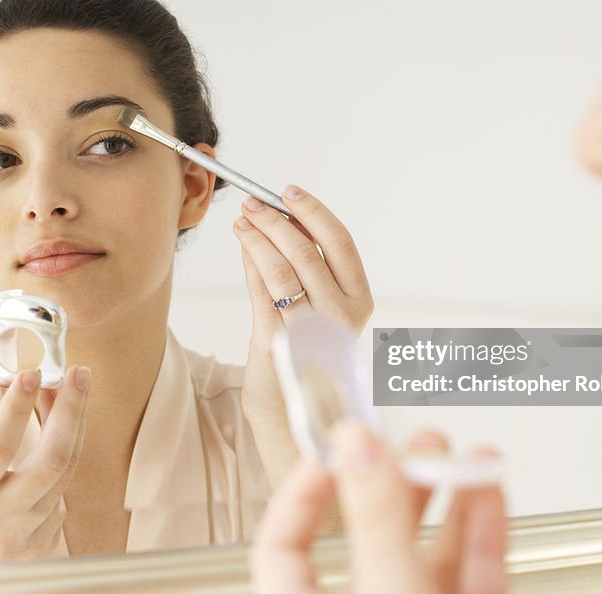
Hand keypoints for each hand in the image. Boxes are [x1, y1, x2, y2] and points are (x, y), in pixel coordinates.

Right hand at [0, 350, 90, 567]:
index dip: (17, 408)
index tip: (31, 370)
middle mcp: (2, 516)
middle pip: (52, 460)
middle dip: (70, 410)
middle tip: (78, 372)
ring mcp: (30, 531)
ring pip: (67, 469)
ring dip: (74, 422)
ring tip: (74, 386)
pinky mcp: (49, 537)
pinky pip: (67, 485)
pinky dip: (69, 448)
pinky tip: (66, 421)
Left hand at [233, 185, 372, 415]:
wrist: (291, 410)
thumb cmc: (307, 350)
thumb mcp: (320, 306)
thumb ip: (308, 267)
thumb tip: (283, 218)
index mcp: (360, 300)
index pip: (340, 243)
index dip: (313, 212)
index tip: (289, 191)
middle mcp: (342, 316)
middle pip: (307, 252)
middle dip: (275, 221)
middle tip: (253, 204)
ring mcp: (311, 331)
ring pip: (281, 270)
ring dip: (257, 238)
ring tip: (241, 221)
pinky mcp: (280, 343)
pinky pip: (262, 292)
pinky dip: (250, 264)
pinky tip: (243, 247)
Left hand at [250, 422, 506, 593]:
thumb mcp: (387, 589)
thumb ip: (375, 520)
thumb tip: (354, 445)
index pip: (281, 548)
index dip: (301, 493)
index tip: (333, 450)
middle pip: (368, 536)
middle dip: (392, 478)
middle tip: (407, 438)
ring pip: (428, 552)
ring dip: (448, 493)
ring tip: (457, 450)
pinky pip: (475, 573)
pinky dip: (483, 526)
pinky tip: (486, 487)